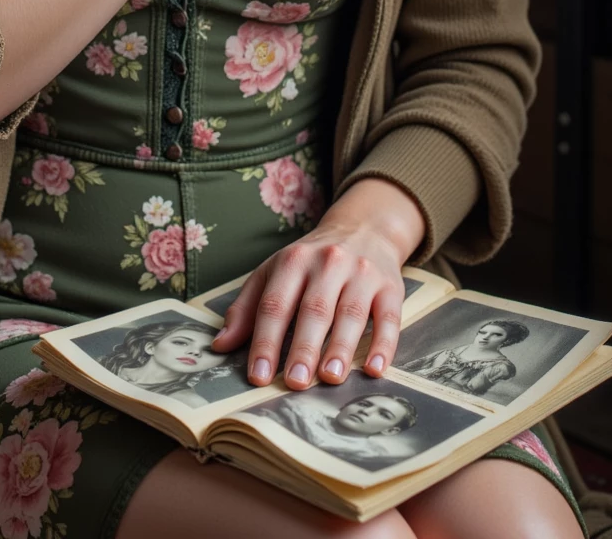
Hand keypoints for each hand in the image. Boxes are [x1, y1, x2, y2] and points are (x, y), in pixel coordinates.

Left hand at [209, 178, 424, 389]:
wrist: (363, 229)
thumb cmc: (311, 262)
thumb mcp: (274, 272)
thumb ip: (248, 307)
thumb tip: (220, 346)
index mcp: (293, 261)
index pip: (275, 304)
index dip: (265, 340)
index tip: (258, 375)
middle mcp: (328, 263)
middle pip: (314, 309)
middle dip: (303, 347)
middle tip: (294, 382)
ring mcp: (362, 274)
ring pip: (351, 312)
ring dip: (340, 347)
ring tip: (330, 378)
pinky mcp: (391, 287)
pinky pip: (389, 317)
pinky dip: (384, 345)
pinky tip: (374, 369)